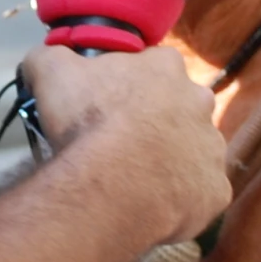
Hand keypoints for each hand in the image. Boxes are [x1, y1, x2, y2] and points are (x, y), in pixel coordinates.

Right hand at [20, 44, 228, 243]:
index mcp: (167, 67)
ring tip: (136, 177)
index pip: (154, 66)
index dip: (130, 84)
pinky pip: (198, 193)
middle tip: (123, 141)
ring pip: (192, 151)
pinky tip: (153, 204)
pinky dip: (180, 198)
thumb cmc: (88, 121)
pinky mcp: (216, 191)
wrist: (113, 186)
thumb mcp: (51, 73)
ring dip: (170, 160)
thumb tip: (44, 56)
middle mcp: (200, 102)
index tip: (109, 102)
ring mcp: (212, 148)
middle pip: (179, 108)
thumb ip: (49, 57)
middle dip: (157, 121)